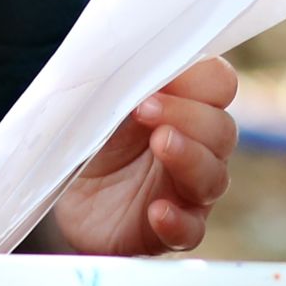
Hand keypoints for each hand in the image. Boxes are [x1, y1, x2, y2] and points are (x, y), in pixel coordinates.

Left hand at [52, 56, 239, 253]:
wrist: (63, 190)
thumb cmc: (92, 135)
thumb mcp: (103, 99)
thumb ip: (125, 78)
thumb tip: (138, 54)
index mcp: (188, 106)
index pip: (220, 83)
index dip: (198, 79)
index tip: (157, 81)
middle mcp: (199, 147)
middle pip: (223, 130)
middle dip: (188, 116)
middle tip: (144, 109)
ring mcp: (188, 192)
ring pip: (214, 178)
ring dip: (189, 158)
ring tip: (160, 144)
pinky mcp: (171, 231)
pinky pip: (192, 232)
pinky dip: (178, 221)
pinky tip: (157, 210)